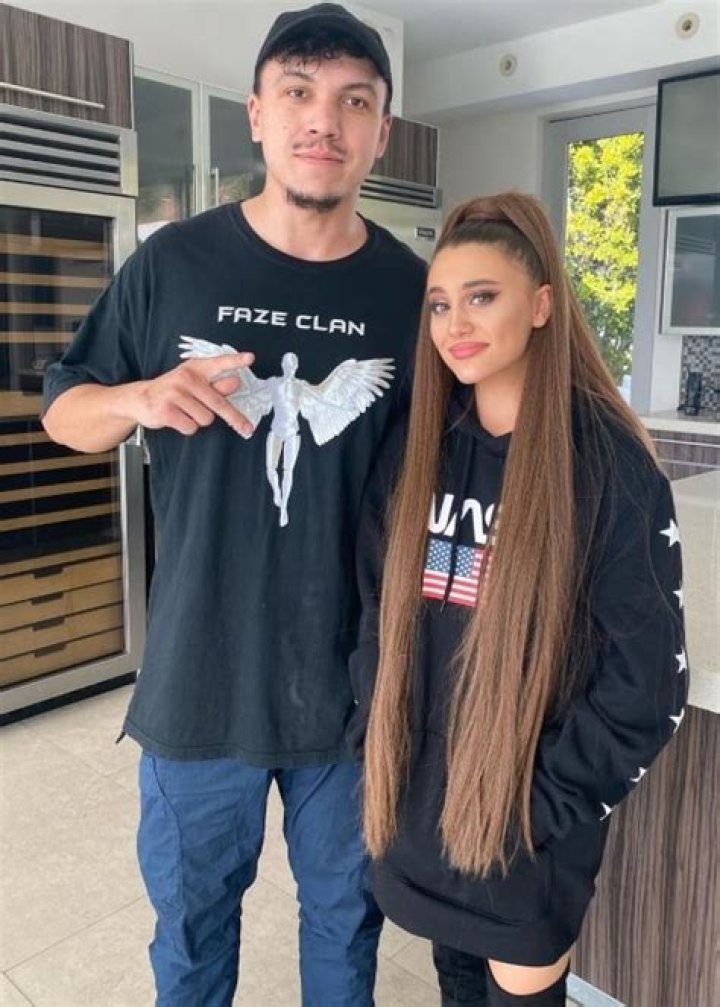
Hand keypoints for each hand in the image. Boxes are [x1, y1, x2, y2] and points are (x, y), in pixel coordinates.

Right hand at [130, 353, 254, 436]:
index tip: (250, 358)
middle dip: (234, 418)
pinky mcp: (166, 410)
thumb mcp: (194, 384)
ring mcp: (175, 393)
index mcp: (195, 369)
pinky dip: (187, 428)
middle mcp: (185, 378)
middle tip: (246, 427)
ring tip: (186, 412)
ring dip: (199, 420)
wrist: (139, 399)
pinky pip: (191, 427)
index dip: (235, 361)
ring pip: (205, 419)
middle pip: (219, 403)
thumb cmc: (172, 391)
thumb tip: (235, 383)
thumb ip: (216, 385)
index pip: (218, 362)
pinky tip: (177, 419)